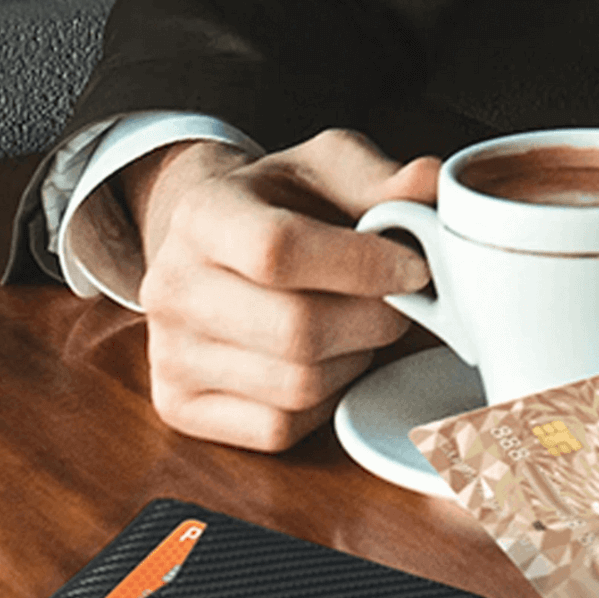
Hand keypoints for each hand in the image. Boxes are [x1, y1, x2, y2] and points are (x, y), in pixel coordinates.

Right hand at [123, 129, 439, 451]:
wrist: (214, 247)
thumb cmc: (280, 207)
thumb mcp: (325, 169)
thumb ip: (380, 178)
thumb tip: (430, 184)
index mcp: (201, 215)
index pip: (279, 250)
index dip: (363, 265)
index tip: (414, 268)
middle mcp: (170, 287)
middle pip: (297, 330)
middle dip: (374, 320)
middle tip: (399, 302)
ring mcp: (168, 354)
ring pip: (297, 386)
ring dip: (354, 360)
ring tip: (358, 326)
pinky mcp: (180, 406)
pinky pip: (279, 427)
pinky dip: (323, 402)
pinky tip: (326, 363)